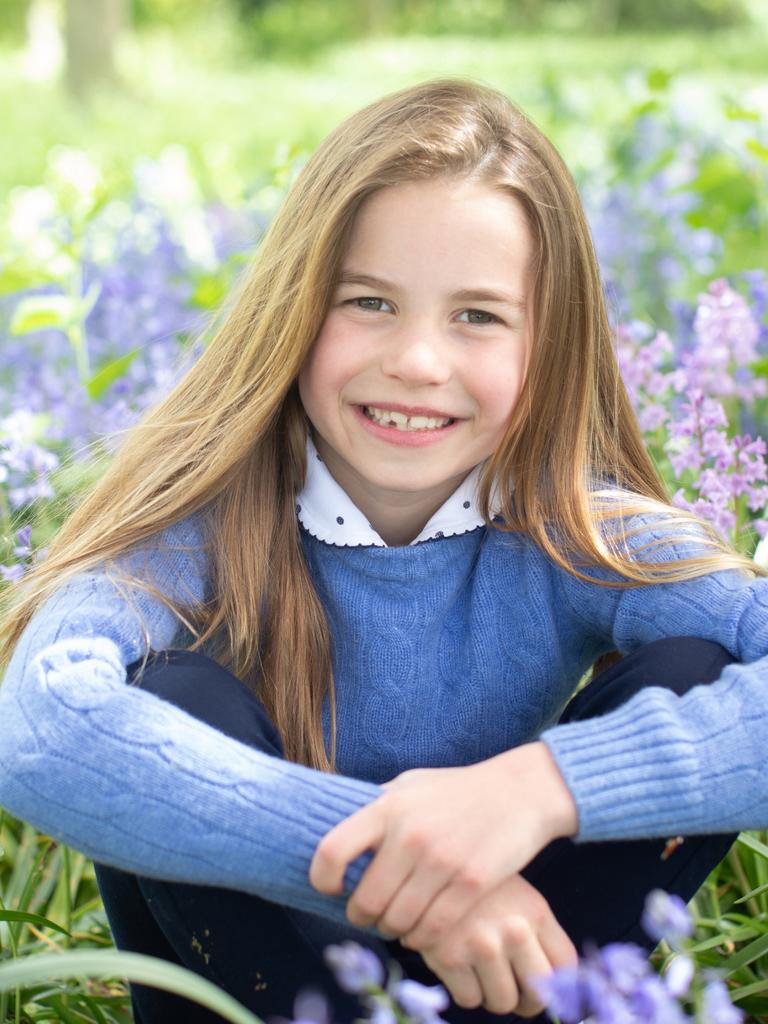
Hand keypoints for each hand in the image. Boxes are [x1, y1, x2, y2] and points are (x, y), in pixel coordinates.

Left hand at [309, 742, 577, 942]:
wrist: (519, 791)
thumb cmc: (458, 789)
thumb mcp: (411, 784)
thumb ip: (378, 806)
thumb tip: (339, 826)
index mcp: (388, 807)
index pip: (332, 850)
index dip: (322, 878)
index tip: (333, 886)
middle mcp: (410, 835)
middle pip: (366, 900)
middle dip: (362, 916)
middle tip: (368, 915)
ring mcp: (441, 861)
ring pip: (397, 921)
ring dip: (391, 930)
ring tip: (395, 923)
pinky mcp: (471, 884)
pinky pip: (431, 931)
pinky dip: (420, 939)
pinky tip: (420, 931)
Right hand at [415, 873, 577, 1016]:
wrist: (429, 863)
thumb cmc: (479, 887)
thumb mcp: (517, 896)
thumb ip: (537, 933)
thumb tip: (552, 985)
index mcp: (536, 912)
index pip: (565, 967)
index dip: (554, 984)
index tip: (540, 984)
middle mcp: (514, 930)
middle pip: (537, 994)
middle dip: (525, 999)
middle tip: (511, 988)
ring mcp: (482, 944)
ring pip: (502, 1002)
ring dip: (491, 994)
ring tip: (480, 970)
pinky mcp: (449, 956)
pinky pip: (469, 999)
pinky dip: (464, 989)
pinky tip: (458, 964)